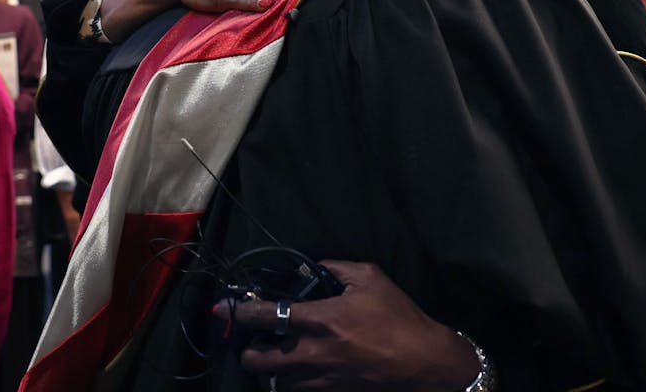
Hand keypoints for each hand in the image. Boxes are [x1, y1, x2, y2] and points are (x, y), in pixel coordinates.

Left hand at [212, 261, 478, 390]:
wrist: (423, 363)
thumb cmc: (398, 318)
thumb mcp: (370, 278)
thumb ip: (336, 268)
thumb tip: (315, 266)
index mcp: (320, 320)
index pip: (266, 315)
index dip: (239, 311)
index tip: (222, 307)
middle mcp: (312, 354)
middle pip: (258, 360)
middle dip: (247, 349)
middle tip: (252, 339)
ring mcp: (320, 380)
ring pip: (275, 381)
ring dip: (269, 369)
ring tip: (274, 356)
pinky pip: (298, 391)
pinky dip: (292, 382)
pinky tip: (300, 370)